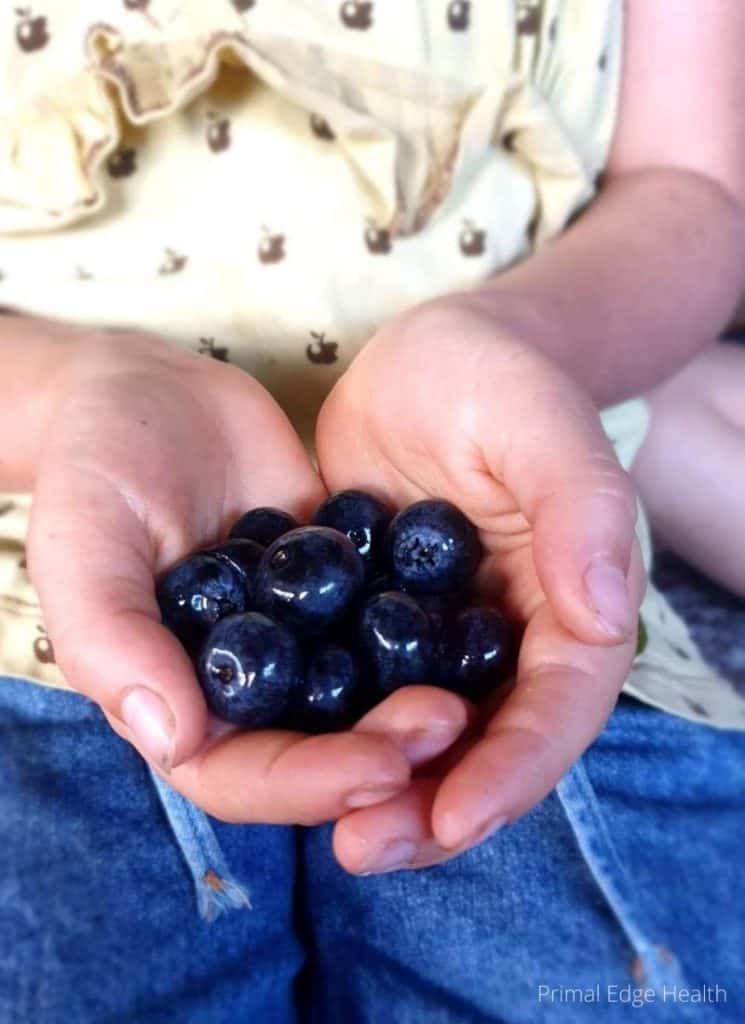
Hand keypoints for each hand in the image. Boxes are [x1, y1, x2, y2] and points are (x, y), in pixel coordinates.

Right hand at [26, 324, 429, 822]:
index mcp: (177, 699)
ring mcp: (302, 637)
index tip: (381, 768)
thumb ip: (111, 638)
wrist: (153, 391)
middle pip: (319, 749)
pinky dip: (430, 635)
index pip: (243, 775)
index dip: (309, 783)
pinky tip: (476, 627)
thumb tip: (174, 738)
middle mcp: (248, 686)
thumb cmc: (97, 464)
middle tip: (449, 722)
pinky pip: (389, 622)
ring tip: (468, 695)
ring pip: (365, 698)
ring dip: (416, 706)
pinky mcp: (343, 589)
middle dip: (384, 752)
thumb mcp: (85, 541)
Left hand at [316, 297, 645, 871]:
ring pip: (419, 737)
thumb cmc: (498, 378)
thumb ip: (580, 509)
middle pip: (485, 746)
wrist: (427, 360)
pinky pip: (356, 693)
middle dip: (434, 806)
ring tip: (330, 836)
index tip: (455, 818)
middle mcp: (507, 641)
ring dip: (380, 792)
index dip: (513, 770)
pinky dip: (331, 735)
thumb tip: (609, 615)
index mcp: (570, 608)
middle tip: (365, 849)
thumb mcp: (540, 425)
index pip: (555, 708)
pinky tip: (282, 759)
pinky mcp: (375, 624)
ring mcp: (437, 640)